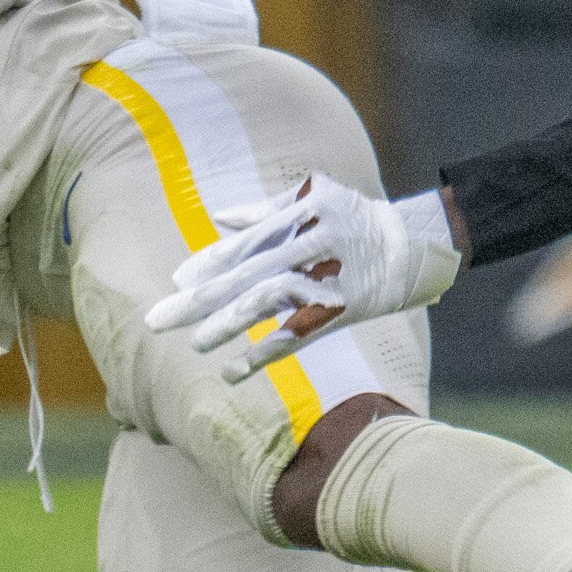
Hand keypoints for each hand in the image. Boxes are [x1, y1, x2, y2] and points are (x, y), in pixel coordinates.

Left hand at [145, 175, 462, 377]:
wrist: (413, 241)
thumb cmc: (355, 218)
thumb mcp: (312, 200)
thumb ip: (264, 212)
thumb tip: (218, 218)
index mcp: (295, 218)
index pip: (242, 245)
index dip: (209, 264)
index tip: (177, 280)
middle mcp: (304, 247)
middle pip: (243, 275)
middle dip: (198, 299)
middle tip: (158, 319)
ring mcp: (322, 279)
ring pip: (266, 302)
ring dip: (228, 325)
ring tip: (196, 344)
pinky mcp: (339, 308)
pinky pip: (296, 334)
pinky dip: (264, 353)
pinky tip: (235, 371)